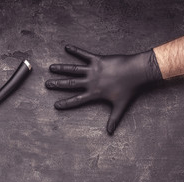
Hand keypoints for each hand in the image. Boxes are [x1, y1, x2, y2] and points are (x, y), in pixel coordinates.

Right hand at [45, 45, 162, 134]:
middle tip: (47, 84)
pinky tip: (67, 46)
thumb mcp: (120, 107)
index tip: (56, 105)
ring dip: (61, 68)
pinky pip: (84, 54)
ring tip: (51, 67)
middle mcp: (91, 81)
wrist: (136, 72)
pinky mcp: (97, 59)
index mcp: (95, 93)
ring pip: (73, 69)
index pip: (77, 100)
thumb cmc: (129, 90)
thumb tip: (110, 132)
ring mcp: (93, 70)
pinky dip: (75, 50)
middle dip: (58, 84)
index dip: (66, 103)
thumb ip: (113, 119)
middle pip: (70, 83)